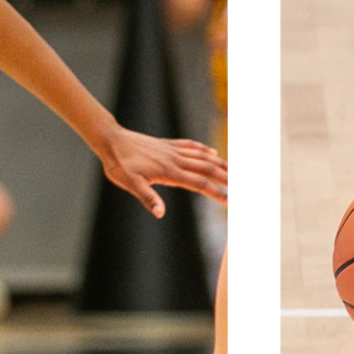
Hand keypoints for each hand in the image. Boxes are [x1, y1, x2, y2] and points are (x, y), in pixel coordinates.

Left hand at [97, 127, 226, 215]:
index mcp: (169, 172)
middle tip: (242, 186)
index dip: (216, 193)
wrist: (111, 140)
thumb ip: (147, 197)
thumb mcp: (130, 184)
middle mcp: (175, 159)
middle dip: (227, 178)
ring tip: (235, 171)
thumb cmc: (119, 164)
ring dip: (220, 164)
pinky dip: (204, 150)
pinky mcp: (167, 144)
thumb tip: (161, 213)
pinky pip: (191, 146)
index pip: (199, 184)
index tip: (230, 201)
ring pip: (202, 157)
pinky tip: (212, 152)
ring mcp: (172, 150)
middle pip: (208, 169)